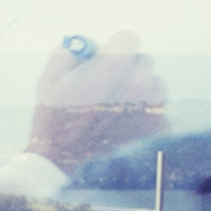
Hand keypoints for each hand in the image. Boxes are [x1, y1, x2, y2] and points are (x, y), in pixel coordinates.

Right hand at [30, 27, 169, 167]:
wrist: (66, 172)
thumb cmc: (55, 125)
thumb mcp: (48, 81)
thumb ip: (68, 54)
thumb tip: (83, 47)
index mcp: (113, 64)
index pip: (128, 39)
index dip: (114, 50)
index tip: (106, 63)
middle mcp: (140, 80)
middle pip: (142, 62)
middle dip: (126, 72)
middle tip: (107, 92)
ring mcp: (154, 105)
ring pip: (153, 86)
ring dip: (138, 94)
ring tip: (116, 115)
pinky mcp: (161, 127)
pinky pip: (158, 112)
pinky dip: (144, 118)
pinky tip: (124, 132)